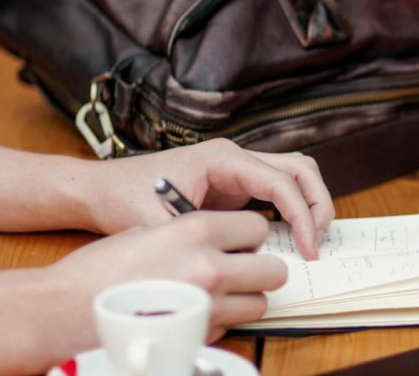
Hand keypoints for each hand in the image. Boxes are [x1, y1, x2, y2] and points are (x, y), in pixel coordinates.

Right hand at [48, 211, 286, 342]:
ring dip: (245, 298)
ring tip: (218, 293)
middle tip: (242, 269)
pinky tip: (194, 312)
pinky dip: (221, 321)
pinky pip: (231, 327)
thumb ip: (191, 234)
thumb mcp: (148, 230)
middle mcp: (210, 266)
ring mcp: (208, 306)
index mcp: (196, 230)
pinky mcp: (199, 336)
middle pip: (273, 270)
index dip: (251, 235)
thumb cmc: (100, 269)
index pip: (259, 227)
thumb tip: (221, 242)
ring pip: (259, 304)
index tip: (240, 241)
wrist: (66, 309)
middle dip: (260, 269)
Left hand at [81, 138, 333, 259]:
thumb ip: (203, 240)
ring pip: (294, 175)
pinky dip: (292, 211)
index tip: (307, 249)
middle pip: (300, 169)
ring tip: (309, 241)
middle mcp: (235, 157)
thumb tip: (243, 262)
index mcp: (223, 158)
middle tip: (317, 243)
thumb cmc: (124, 199)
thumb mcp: (162, 225)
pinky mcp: (234, 185)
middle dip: (317, 205)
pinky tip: (288, 240)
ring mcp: (237, 169)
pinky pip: (277, 191)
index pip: (282, 182)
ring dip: (310, 204)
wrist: (100, 189)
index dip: (302, 217)